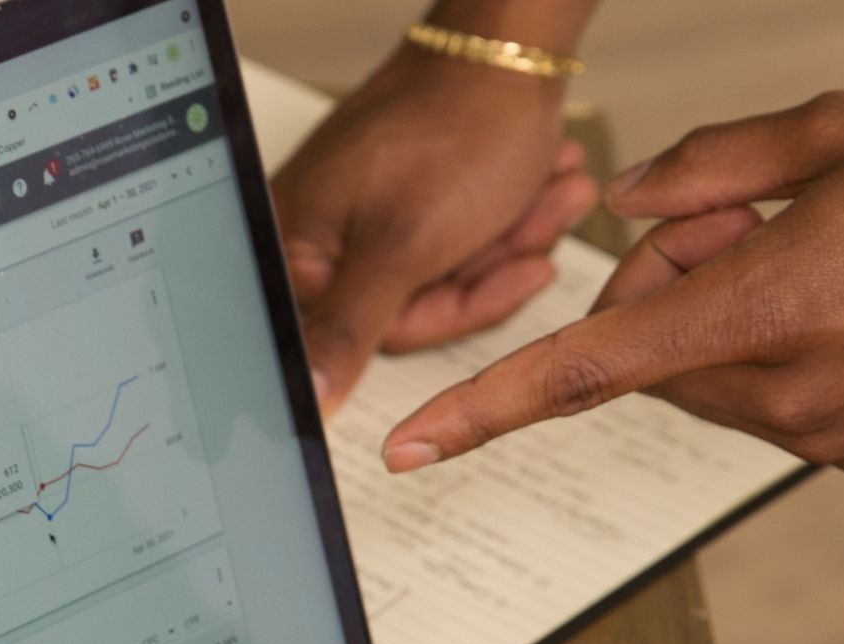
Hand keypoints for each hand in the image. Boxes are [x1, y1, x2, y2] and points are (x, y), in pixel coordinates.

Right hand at [274, 46, 597, 413]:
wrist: (507, 44)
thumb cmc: (455, 125)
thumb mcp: (405, 247)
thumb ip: (351, 331)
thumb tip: (307, 399)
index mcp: (296, 247)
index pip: (362, 335)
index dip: (443, 312)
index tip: (495, 282)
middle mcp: (320, 234)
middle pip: (408, 307)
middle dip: (484, 266)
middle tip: (528, 223)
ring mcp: (363, 214)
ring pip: (444, 275)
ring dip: (507, 237)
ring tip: (546, 189)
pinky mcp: (404, 197)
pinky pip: (456, 241)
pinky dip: (505, 218)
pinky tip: (540, 183)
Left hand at [378, 91, 843, 472]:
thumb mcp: (838, 128)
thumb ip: (707, 168)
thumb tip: (625, 204)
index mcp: (761, 312)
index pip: (586, 369)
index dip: (486, 407)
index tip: (413, 447)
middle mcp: (780, 392)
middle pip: (651, 344)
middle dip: (674, 280)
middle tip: (762, 220)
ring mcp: (818, 434)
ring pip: (702, 371)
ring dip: (727, 312)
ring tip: (830, 256)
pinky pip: (763, 397)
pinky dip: (778, 347)